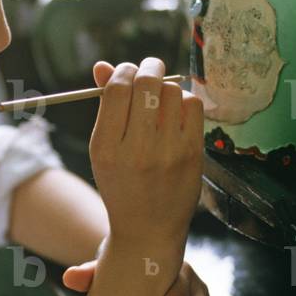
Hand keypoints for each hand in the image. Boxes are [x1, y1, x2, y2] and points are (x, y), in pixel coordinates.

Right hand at [88, 59, 203, 259]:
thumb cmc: (122, 183)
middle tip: (150, 67)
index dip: (123, 70)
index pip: (116, 89)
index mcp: (106, 147)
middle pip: (145, 83)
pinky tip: (177, 112)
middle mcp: (135, 150)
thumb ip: (105, 106)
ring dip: (166, 86)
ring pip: (171, 91)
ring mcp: (167, 153)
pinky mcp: (192, 155)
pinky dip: (185, 100)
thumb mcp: (103, 150)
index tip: (128, 71)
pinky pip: (193, 105)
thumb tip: (102, 65)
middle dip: (148, 66)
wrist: (148, 230)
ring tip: (161, 98)